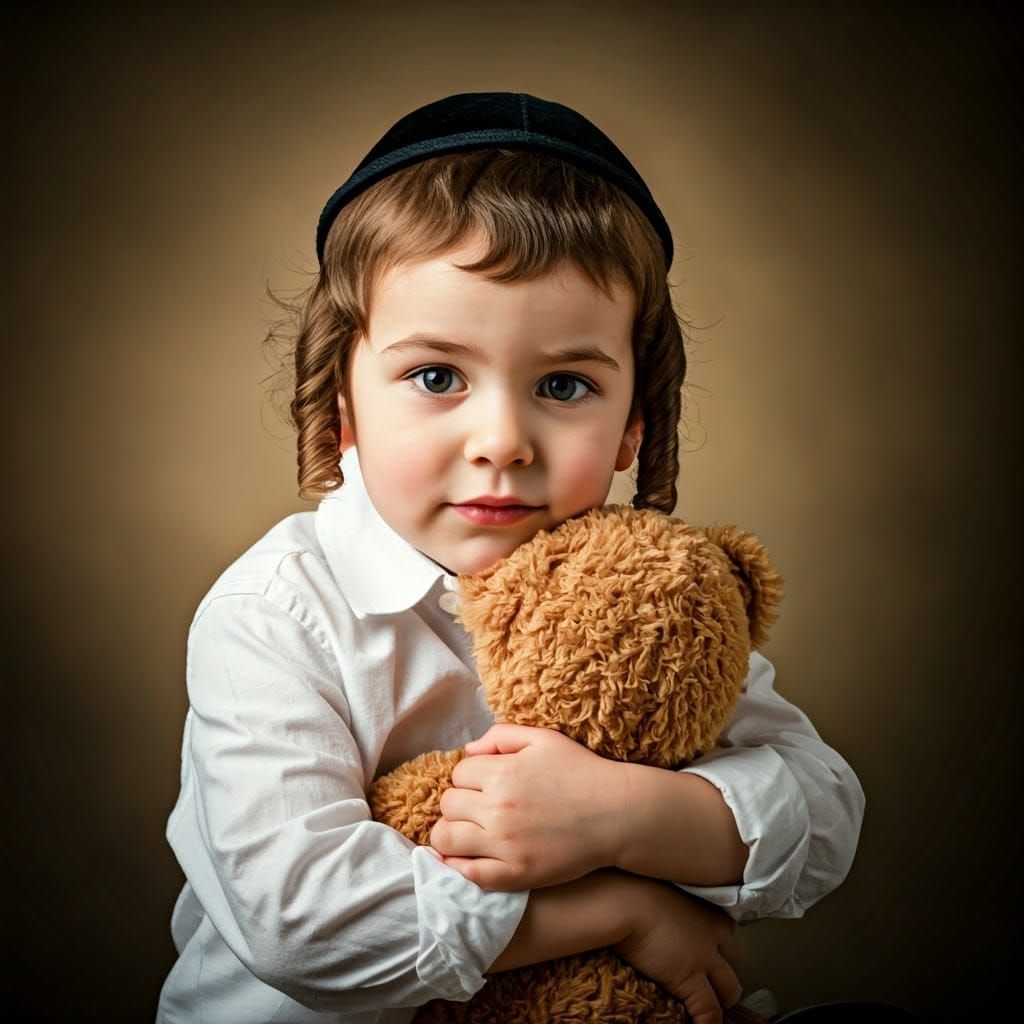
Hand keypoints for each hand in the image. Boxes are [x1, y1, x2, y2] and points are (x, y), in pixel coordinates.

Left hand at [429, 723, 627, 889]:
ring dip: (450, 833)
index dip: (470, 776)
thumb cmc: (581, 771)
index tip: (485, 783)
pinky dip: (457, 867)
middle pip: (448, 804)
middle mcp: (497, 809)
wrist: (617, 814)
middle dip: (459, 802)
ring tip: (467, 832)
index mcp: (502, 773)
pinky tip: (465, 858)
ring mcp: (505, 845)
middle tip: (478, 807)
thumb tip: (469, 750)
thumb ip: (501, 736)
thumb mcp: (543, 738)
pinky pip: (468, 874)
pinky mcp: (515, 874)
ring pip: (447, 838)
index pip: (459, 773)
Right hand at [615, 879, 742, 1023]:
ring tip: (711, 1014)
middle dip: (728, 976)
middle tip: (716, 989)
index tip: (712, 958)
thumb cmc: (629, 888)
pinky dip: (706, 1023)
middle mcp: (713, 931)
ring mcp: (705, 956)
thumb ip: (666, 906)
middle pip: (736, 961)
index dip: (721, 950)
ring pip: (729, 990)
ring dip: (721, 1004)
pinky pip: (709, 1012)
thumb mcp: (656, 891)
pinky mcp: (690, 979)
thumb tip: (654, 911)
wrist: (621, 900)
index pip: (727, 933)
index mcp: (704, 907)